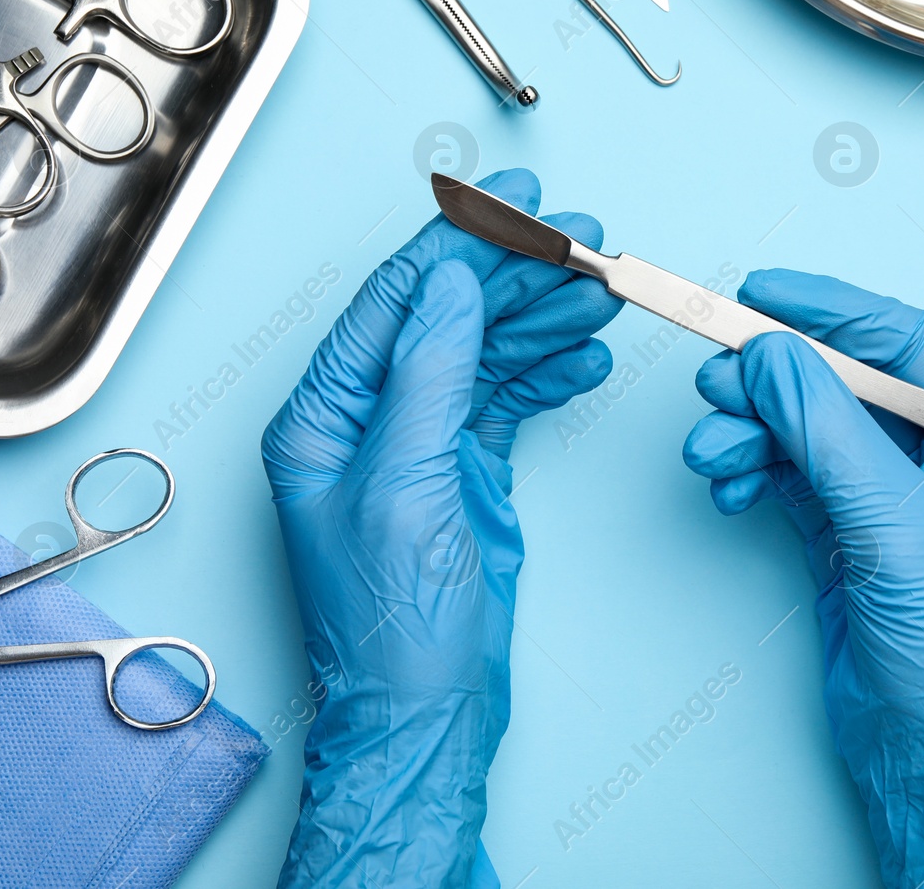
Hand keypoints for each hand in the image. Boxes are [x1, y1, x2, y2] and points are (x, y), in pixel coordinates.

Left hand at [263, 170, 622, 888]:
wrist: (424, 717)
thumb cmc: (392, 630)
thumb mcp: (406, 491)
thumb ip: (428, 379)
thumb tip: (448, 283)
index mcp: (323, 418)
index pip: (393, 303)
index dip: (456, 244)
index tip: (515, 205)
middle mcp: (365, 421)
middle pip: (445, 317)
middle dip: (515, 276)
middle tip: (583, 245)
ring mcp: (416, 445)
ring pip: (482, 353)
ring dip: (541, 320)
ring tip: (600, 292)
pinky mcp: (459, 472)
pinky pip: (505, 399)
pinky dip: (547, 374)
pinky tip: (584, 356)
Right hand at [682, 270, 923, 888]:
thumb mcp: (900, 527)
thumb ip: (831, 432)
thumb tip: (776, 355)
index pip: (906, 342)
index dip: (832, 309)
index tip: (762, 293)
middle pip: (844, 381)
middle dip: (775, 378)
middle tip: (716, 379)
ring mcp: (888, 497)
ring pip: (806, 428)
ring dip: (751, 430)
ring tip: (711, 449)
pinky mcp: (845, 536)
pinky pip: (787, 475)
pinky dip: (751, 471)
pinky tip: (728, 486)